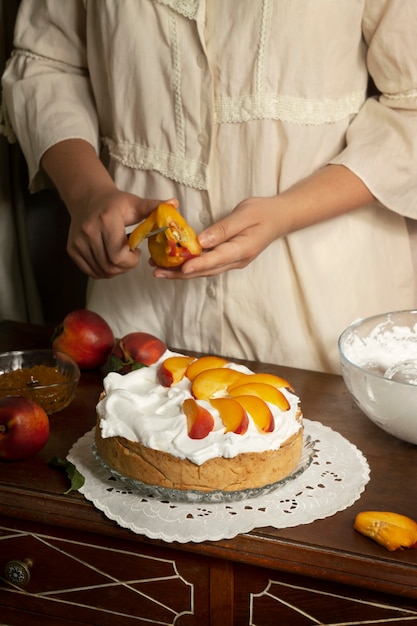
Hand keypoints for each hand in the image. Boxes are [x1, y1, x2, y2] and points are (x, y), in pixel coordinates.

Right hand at [67, 188, 162, 278]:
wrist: (88, 198)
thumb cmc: (116, 203)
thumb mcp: (136, 203)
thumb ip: (155, 207)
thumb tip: (175, 204)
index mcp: (106, 221)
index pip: (118, 256)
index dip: (131, 260)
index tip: (137, 250)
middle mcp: (88, 232)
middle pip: (110, 266)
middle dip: (126, 266)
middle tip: (131, 256)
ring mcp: (77, 242)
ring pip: (101, 271)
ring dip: (115, 269)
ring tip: (120, 255)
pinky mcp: (72, 250)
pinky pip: (91, 271)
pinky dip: (104, 270)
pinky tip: (110, 258)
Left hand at [153, 196, 280, 278]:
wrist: (279, 218)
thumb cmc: (263, 213)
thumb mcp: (244, 215)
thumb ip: (223, 229)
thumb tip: (201, 241)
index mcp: (241, 250)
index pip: (215, 260)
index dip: (197, 265)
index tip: (180, 268)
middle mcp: (236, 260)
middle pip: (205, 270)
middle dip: (180, 273)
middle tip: (157, 271)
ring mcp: (232, 262)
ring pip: (204, 270)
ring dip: (182, 272)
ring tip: (159, 269)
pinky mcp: (228, 258)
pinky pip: (208, 265)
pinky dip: (191, 266)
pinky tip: (176, 264)